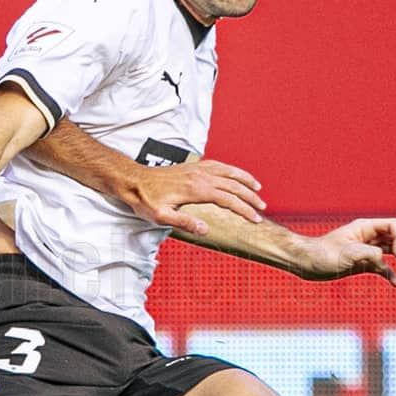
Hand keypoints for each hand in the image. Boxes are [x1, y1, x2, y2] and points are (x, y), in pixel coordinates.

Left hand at [123, 159, 265, 234]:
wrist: (134, 180)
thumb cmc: (145, 200)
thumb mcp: (161, 217)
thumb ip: (184, 223)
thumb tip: (206, 230)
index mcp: (196, 190)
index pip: (228, 199)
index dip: (243, 209)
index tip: (255, 218)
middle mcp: (200, 176)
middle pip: (233, 185)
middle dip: (250, 196)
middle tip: (262, 207)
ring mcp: (197, 169)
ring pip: (228, 171)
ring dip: (244, 179)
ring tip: (257, 187)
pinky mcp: (193, 167)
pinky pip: (218, 165)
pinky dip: (231, 170)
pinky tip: (235, 175)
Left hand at [295, 217, 395, 285]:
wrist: (306, 264)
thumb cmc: (323, 254)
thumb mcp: (349, 254)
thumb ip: (371, 254)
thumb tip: (384, 263)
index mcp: (365, 227)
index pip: (393, 226)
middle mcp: (368, 237)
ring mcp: (366, 250)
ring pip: (392, 252)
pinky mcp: (362, 264)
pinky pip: (382, 267)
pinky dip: (391, 273)